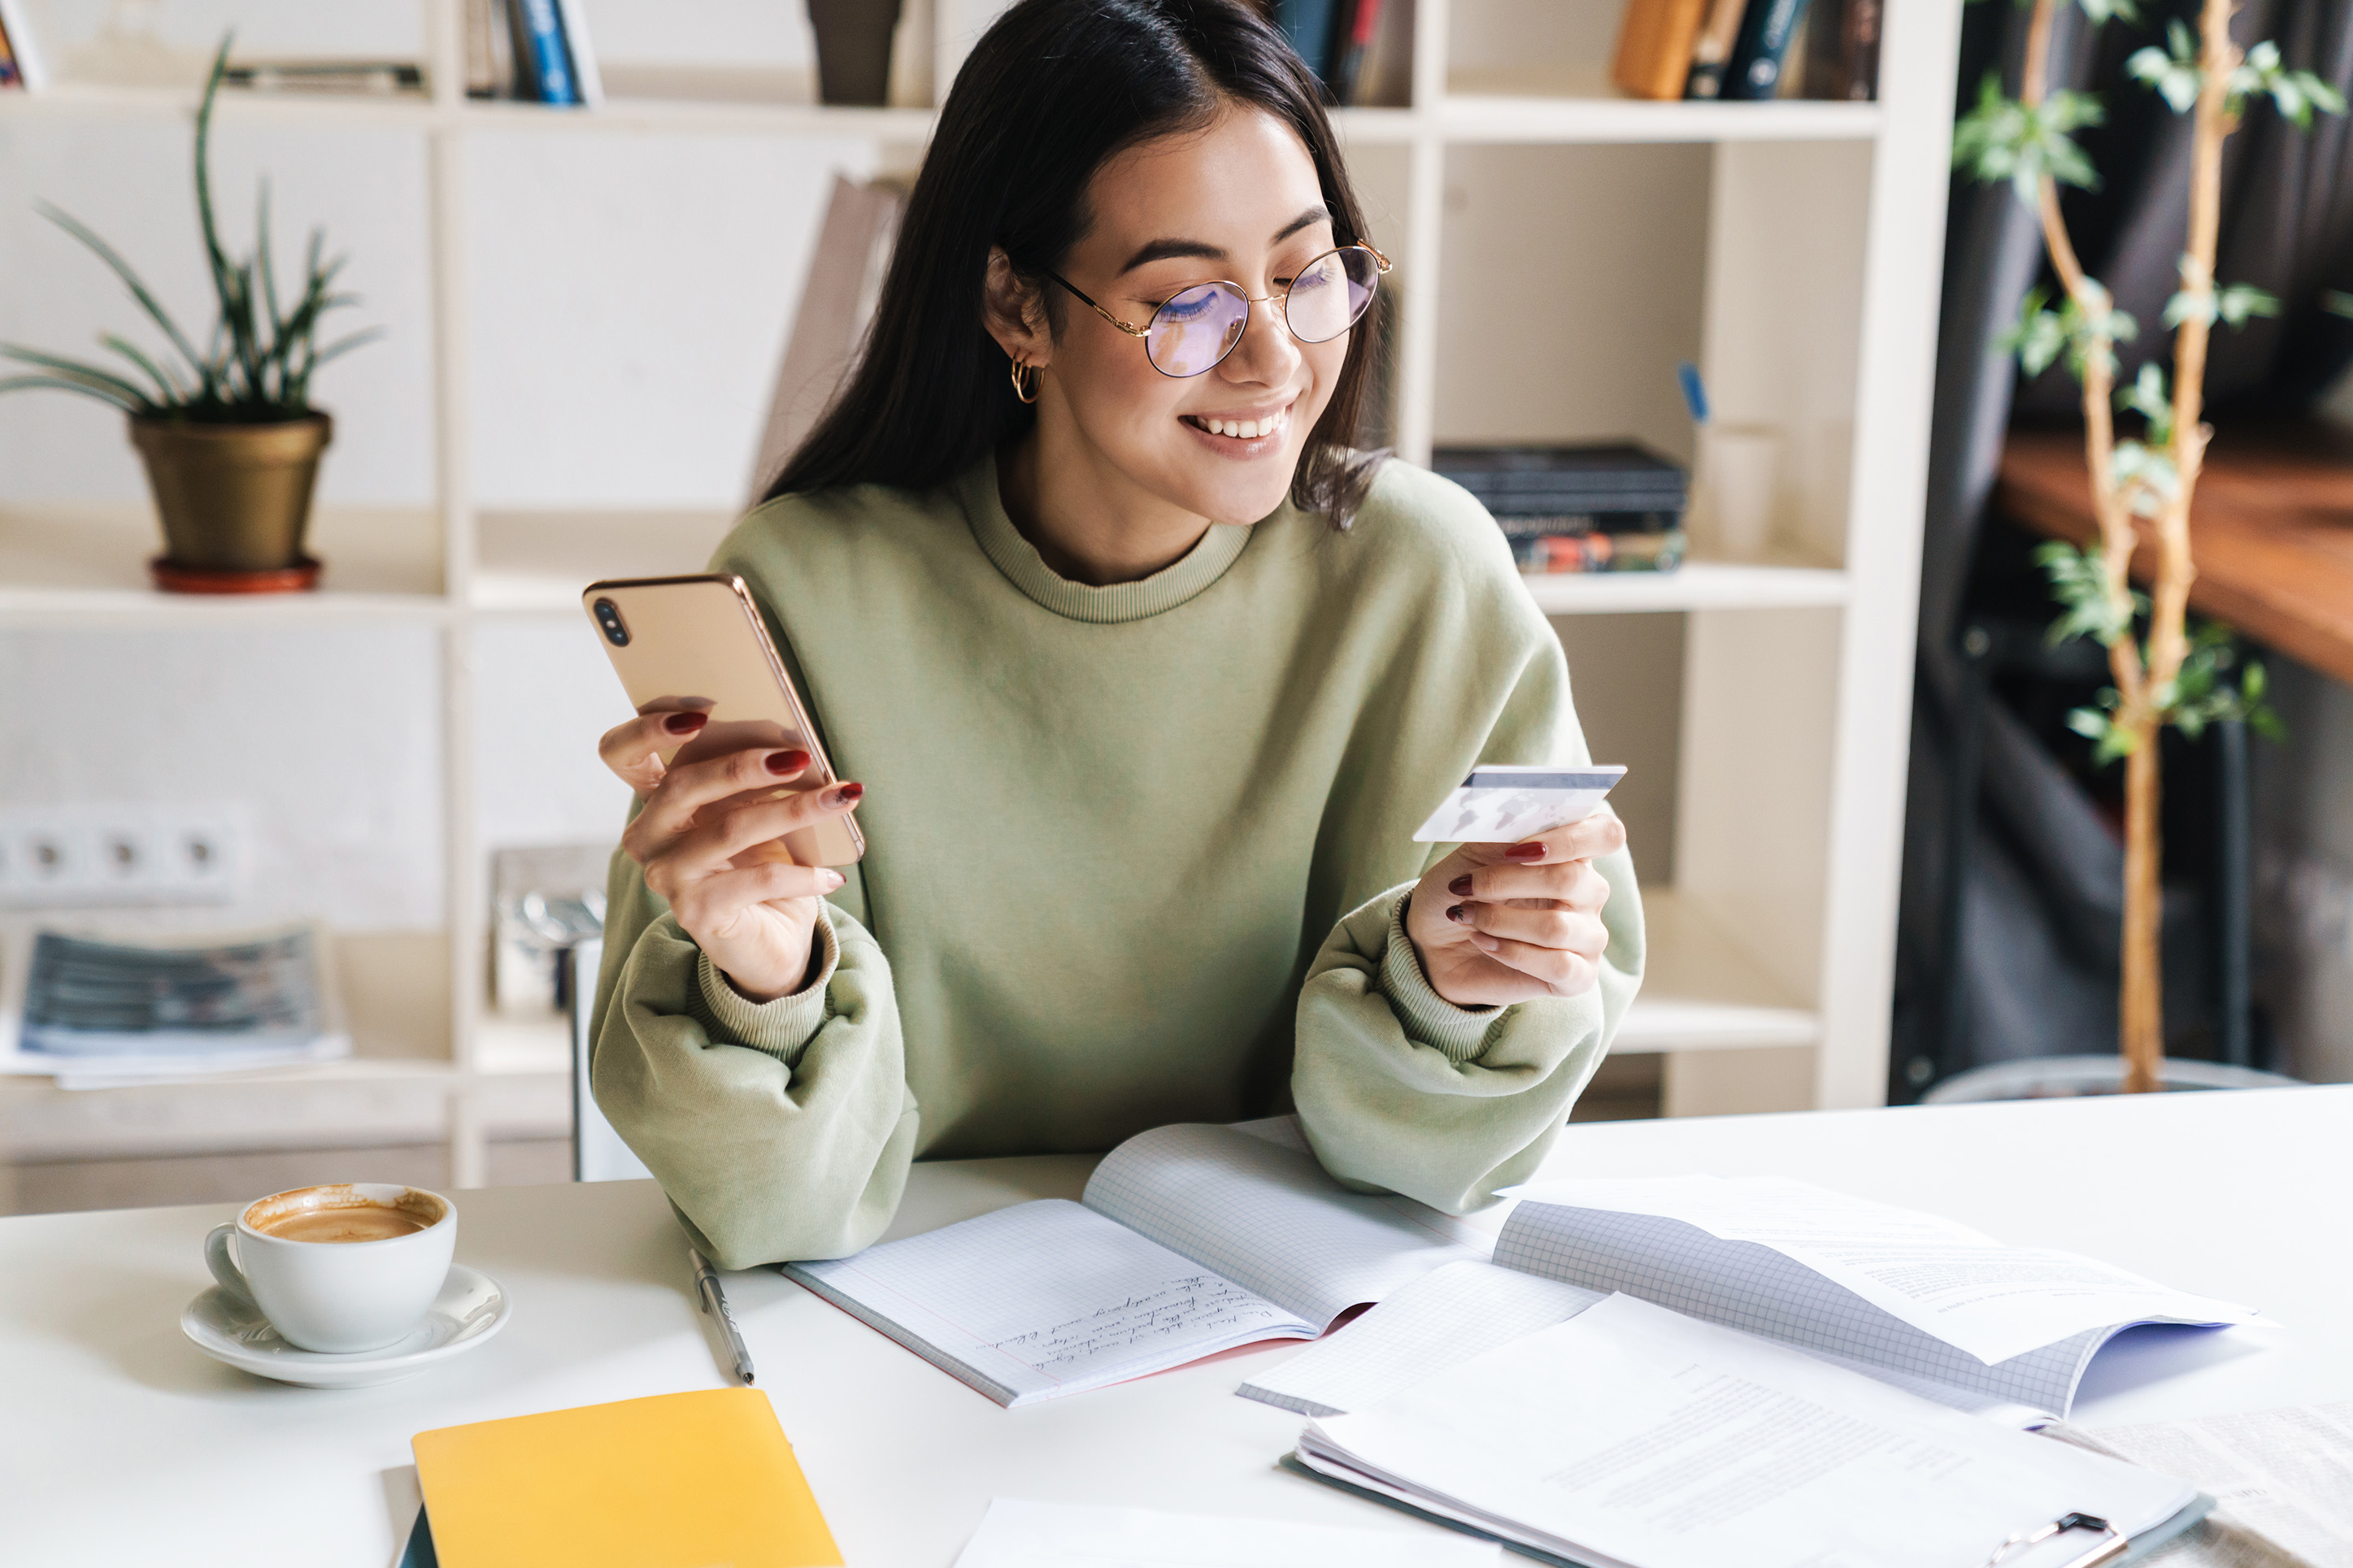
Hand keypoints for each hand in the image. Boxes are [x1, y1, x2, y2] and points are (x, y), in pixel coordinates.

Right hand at [599, 709, 862, 1001]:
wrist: (770, 941)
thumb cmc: (760, 864)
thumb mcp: (752, 812)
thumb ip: (751, 778)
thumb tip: (795, 745)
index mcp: (656, 802)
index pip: (620, 754)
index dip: (648, 729)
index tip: (701, 712)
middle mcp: (648, 837)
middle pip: (682, 784)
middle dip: (745, 764)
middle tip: (799, 756)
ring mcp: (667, 876)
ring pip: (729, 828)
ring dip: (793, 809)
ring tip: (840, 797)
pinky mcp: (695, 912)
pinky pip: (756, 880)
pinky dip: (802, 875)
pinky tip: (832, 875)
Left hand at [1403, 813, 1623, 1008]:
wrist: (1434, 945)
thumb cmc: (1460, 892)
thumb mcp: (1471, 855)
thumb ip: (1501, 835)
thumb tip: (1519, 817)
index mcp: (1573, 853)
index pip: (1606, 834)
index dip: (1570, 837)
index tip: (1520, 847)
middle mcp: (1590, 893)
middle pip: (1571, 879)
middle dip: (1508, 881)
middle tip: (1466, 886)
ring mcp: (1588, 936)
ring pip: (1557, 927)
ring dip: (1500, 921)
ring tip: (1467, 916)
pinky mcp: (1578, 977)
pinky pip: (1557, 966)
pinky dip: (1511, 952)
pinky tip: (1484, 943)